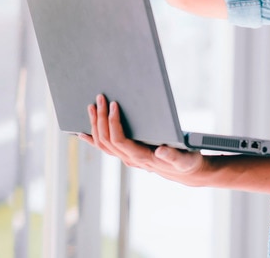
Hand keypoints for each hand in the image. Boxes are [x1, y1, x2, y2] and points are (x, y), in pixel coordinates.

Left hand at [79, 94, 205, 182]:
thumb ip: (174, 156)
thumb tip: (161, 150)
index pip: (120, 141)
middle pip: (107, 140)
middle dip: (101, 119)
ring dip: (95, 125)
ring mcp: (126, 158)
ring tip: (92, 107)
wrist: (186, 171)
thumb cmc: (187, 162)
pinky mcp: (126, 154)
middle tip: (99, 99)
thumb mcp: (185, 158)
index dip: (114, 123)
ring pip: (103, 144)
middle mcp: (130, 159)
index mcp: (142, 158)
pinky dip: (92, 140)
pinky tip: (82, 133)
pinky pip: (105, 148)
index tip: (114, 105)